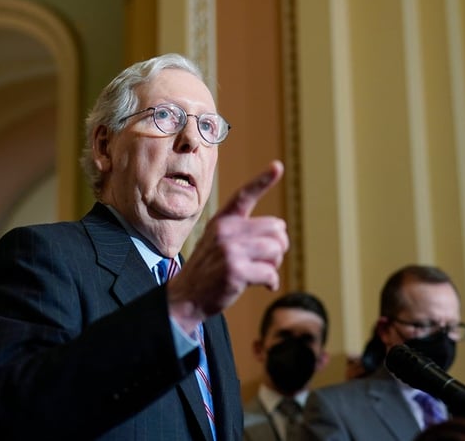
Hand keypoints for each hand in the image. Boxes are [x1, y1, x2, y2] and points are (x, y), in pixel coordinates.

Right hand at [167, 160, 288, 331]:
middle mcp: (225, 231)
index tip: (278, 166)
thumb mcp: (216, 242)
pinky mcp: (235, 270)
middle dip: (278, 247)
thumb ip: (241, 232)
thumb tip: (279, 233)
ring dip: (274, 264)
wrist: (185, 298)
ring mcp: (230, 250)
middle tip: (266, 260)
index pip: (244, 195)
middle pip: (276, 229)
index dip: (263, 180)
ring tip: (260, 271)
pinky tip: (262, 285)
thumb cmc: (207, 271)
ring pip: (276, 249)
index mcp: (222, 221)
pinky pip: (271, 273)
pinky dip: (271, 282)